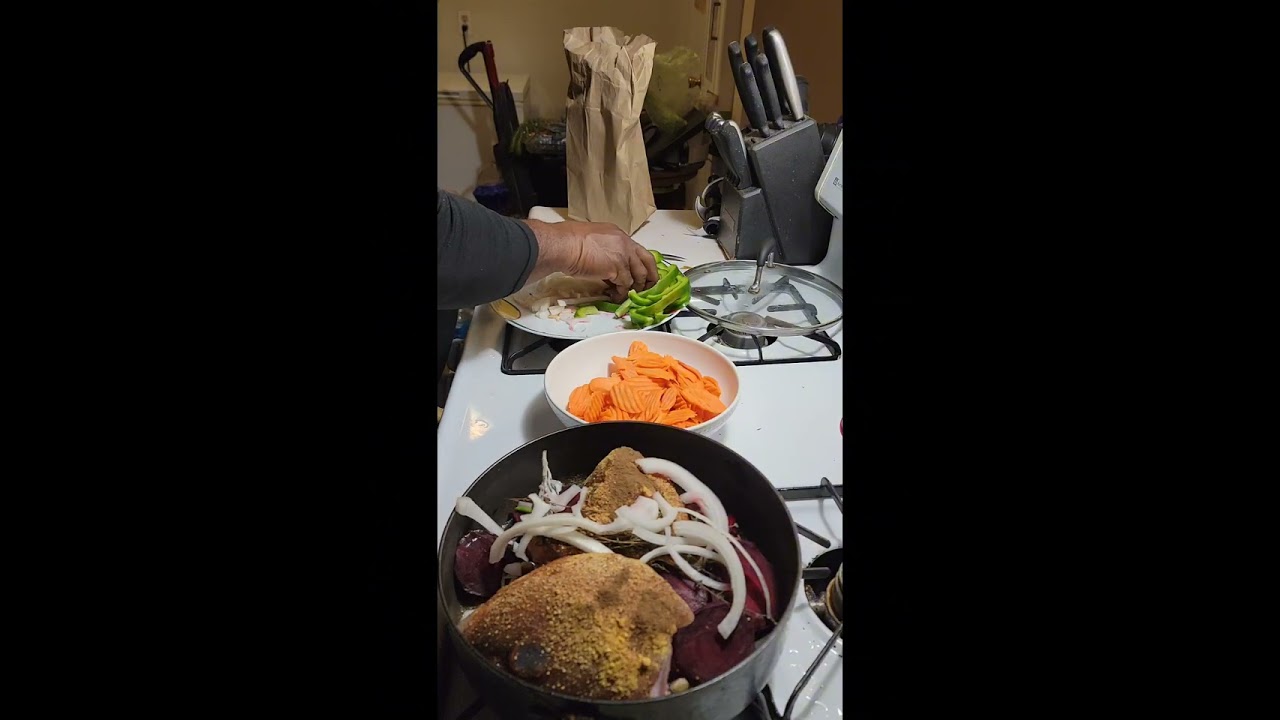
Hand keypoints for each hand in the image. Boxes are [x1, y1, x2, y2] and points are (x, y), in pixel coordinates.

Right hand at [525, 220, 660, 301]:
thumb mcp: (593, 239)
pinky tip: (615, 297)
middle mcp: (625, 243)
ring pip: (638, 276)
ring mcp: (623, 256)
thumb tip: (605, 262)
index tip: (641, 274)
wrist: (562, 246)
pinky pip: (625, 286)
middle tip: (646, 288)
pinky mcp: (617, 270)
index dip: (641, 264)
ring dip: (634, 288)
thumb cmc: (568, 240)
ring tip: (626, 295)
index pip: (638, 250)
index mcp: (619, 235)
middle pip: (647, 261)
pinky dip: (621, 294)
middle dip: (650, 276)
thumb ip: (605, 249)